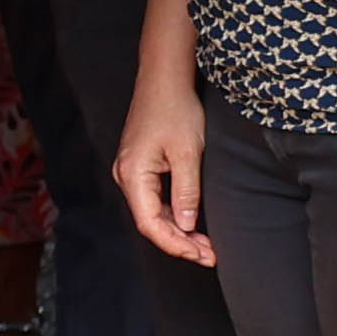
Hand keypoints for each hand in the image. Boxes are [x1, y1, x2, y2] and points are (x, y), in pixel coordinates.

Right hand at [115, 72, 212, 265]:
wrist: (163, 80)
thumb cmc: (175, 110)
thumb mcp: (187, 153)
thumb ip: (186, 192)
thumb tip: (185, 226)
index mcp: (133, 174)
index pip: (150, 223)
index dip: (176, 244)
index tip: (203, 255)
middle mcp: (125, 176)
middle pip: (150, 222)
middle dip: (180, 242)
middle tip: (210, 255)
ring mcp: (130, 171)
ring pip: (152, 213)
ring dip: (178, 231)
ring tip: (206, 245)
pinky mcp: (139, 166)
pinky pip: (154, 200)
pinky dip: (173, 215)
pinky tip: (192, 223)